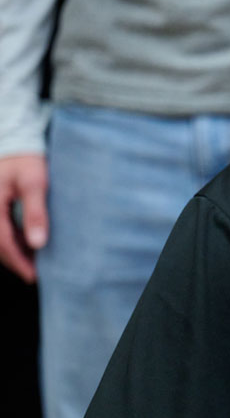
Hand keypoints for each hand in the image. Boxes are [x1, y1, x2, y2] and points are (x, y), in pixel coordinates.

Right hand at [0, 154, 48, 283]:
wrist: (16, 141)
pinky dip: (11, 240)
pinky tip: (27, 245)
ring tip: (34, 263)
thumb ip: (35, 213)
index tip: (33, 276)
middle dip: (15, 261)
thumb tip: (38, 243)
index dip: (18, 261)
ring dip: (12, 252)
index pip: (3, 243)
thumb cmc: (27, 160)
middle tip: (35, 275)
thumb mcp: (35, 184)